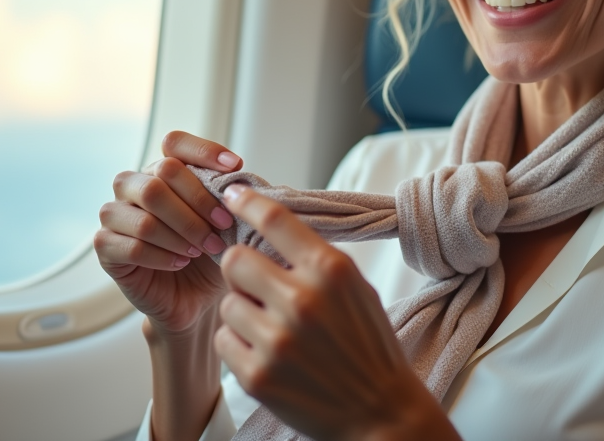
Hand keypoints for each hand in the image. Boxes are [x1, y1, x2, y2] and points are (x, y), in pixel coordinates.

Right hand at [94, 131, 243, 334]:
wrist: (194, 298)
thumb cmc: (210, 254)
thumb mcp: (227, 222)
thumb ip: (231, 196)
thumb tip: (241, 177)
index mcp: (162, 170)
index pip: (175, 143)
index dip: (204, 150)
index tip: (236, 168)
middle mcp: (134, 185)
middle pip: (161, 175)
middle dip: (199, 203)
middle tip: (224, 227)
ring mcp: (115, 214)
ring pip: (147, 214)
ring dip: (182, 234)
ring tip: (202, 250)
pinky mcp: (105, 246)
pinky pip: (133, 246)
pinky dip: (163, 256)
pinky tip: (180, 263)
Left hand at [214, 185, 459, 440]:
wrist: (380, 411)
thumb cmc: (368, 344)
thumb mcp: (355, 287)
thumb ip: (314, 259)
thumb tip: (267, 228)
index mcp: (331, 271)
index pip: (276, 219)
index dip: (247, 201)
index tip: (232, 194)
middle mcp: (302, 301)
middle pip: (235, 260)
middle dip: (241, 269)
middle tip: (256, 284)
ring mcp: (277, 341)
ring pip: (227, 304)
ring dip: (242, 312)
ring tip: (270, 327)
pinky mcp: (258, 376)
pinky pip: (223, 341)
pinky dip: (238, 344)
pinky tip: (267, 353)